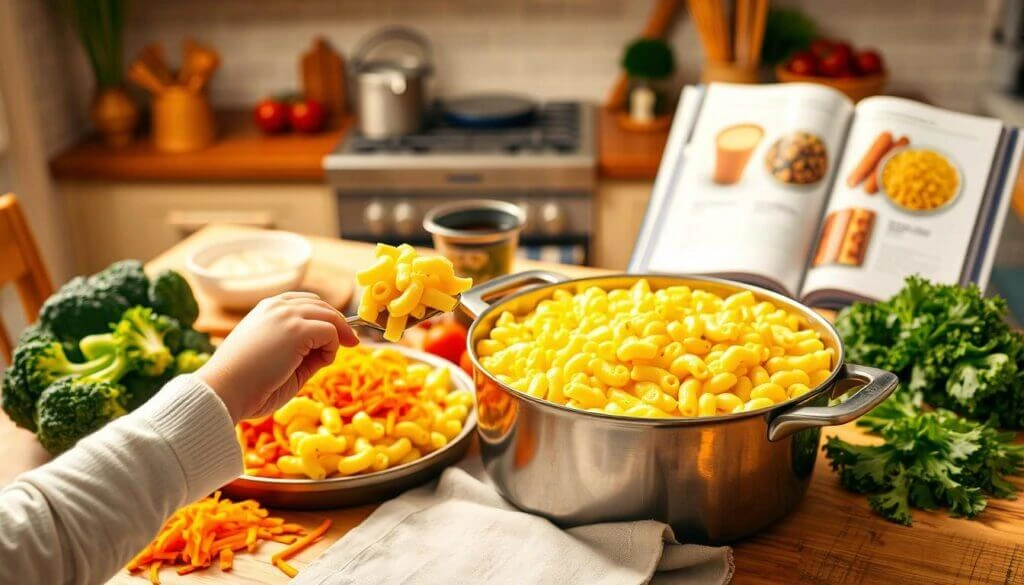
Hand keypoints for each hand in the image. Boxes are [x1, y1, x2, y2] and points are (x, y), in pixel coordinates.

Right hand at [196, 292, 358, 421]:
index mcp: (266, 310)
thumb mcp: (280, 360)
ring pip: (328, 315)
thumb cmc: (247, 385)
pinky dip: (332, 347)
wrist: (224, 392)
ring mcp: (285, 315)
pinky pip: (329, 331)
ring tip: (329, 358)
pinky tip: (320, 361)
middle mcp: (276, 306)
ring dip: (336, 336)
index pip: (305, 302)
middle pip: (320, 305)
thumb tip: (330, 347)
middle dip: (338, 323)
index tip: (336, 334)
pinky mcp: (296, 329)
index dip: (323, 316)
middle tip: (350, 342)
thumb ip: (303, 350)